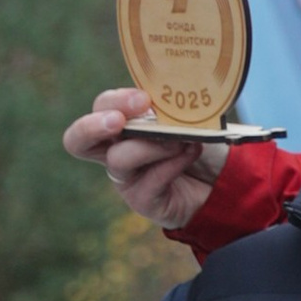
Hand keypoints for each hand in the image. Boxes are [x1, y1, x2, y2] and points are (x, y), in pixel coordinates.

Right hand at [63, 84, 226, 231]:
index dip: (115, 101)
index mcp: (121, 124)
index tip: (144, 99)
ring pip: (119, 159)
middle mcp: (114, 151)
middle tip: (118, 121)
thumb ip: (166, 108)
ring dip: (152, 146)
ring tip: (180, 140)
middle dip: (92, 127)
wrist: (224, 179)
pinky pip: (150, 180)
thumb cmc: (199, 142)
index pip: (102, 107)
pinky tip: (191, 153)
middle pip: (76, 140)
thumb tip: (159, 103)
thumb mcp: (184, 118)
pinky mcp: (142, 200)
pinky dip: (173, 163)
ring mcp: (126, 178)